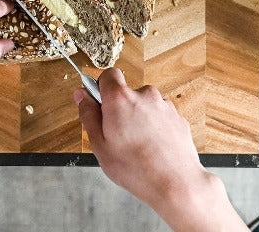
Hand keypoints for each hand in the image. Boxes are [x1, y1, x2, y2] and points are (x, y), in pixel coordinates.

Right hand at [74, 68, 206, 208]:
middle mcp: (144, 95)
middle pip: (126, 93)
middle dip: (120, 109)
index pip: (108, 74)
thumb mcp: (99, 145)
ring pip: (143, 105)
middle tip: (118, 135)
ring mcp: (163, 105)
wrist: (177, 184)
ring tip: (138, 146)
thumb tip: (81, 95)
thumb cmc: (137, 168)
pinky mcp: (177, 116)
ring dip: (138, 118)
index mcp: (120, 98)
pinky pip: (159, 116)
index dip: (101, 87)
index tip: (100, 104)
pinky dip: (154, 127)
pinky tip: (153, 148)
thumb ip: (88, 114)